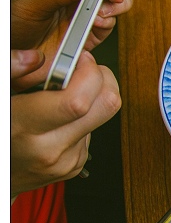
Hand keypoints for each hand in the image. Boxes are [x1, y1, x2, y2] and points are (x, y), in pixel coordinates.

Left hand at [10, 0, 132, 91]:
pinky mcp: (91, 31)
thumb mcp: (30, 2)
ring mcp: (83, 11)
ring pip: (112, 0)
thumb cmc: (12, 25)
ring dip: (116, 3)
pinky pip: (109, 22)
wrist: (14, 61)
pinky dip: (107, 21)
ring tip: (107, 7)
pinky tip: (97, 22)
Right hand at [11, 49, 121, 198]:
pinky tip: (58, 120)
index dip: (87, 73)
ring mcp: (67, 160)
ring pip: (103, 117)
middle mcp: (50, 148)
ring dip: (91, 100)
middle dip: (102, 79)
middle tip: (83, 70)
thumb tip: (34, 58)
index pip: (78, 100)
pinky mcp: (75, 165)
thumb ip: (11, 71)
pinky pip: (92, 132)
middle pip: (107, 106)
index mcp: (24, 127)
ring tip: (60, 99)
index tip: (80, 60)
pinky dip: (82, 119)